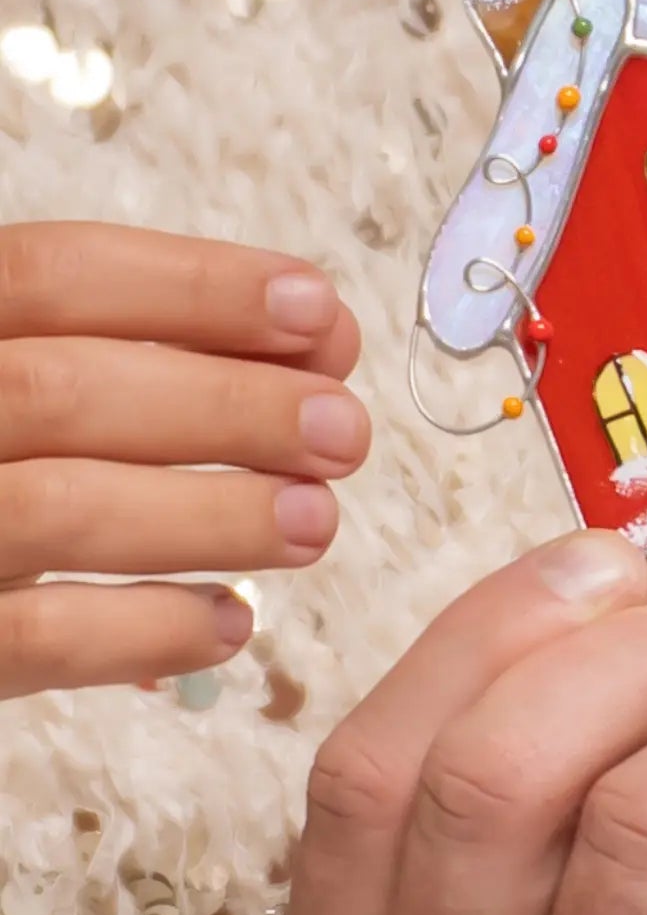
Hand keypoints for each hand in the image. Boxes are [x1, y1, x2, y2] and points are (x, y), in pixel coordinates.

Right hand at [0, 222, 368, 696]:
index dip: (196, 287)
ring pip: (58, 511)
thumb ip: (147, 345)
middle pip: (65, 391)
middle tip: (344, 432)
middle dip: (228, 406)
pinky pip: (34, 642)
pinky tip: (231, 624)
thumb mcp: (32, 365)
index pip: (55, 272)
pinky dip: (147, 631)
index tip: (319, 310)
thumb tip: (318, 342)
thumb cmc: (0, 443)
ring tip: (315, 522)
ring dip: (212, 516)